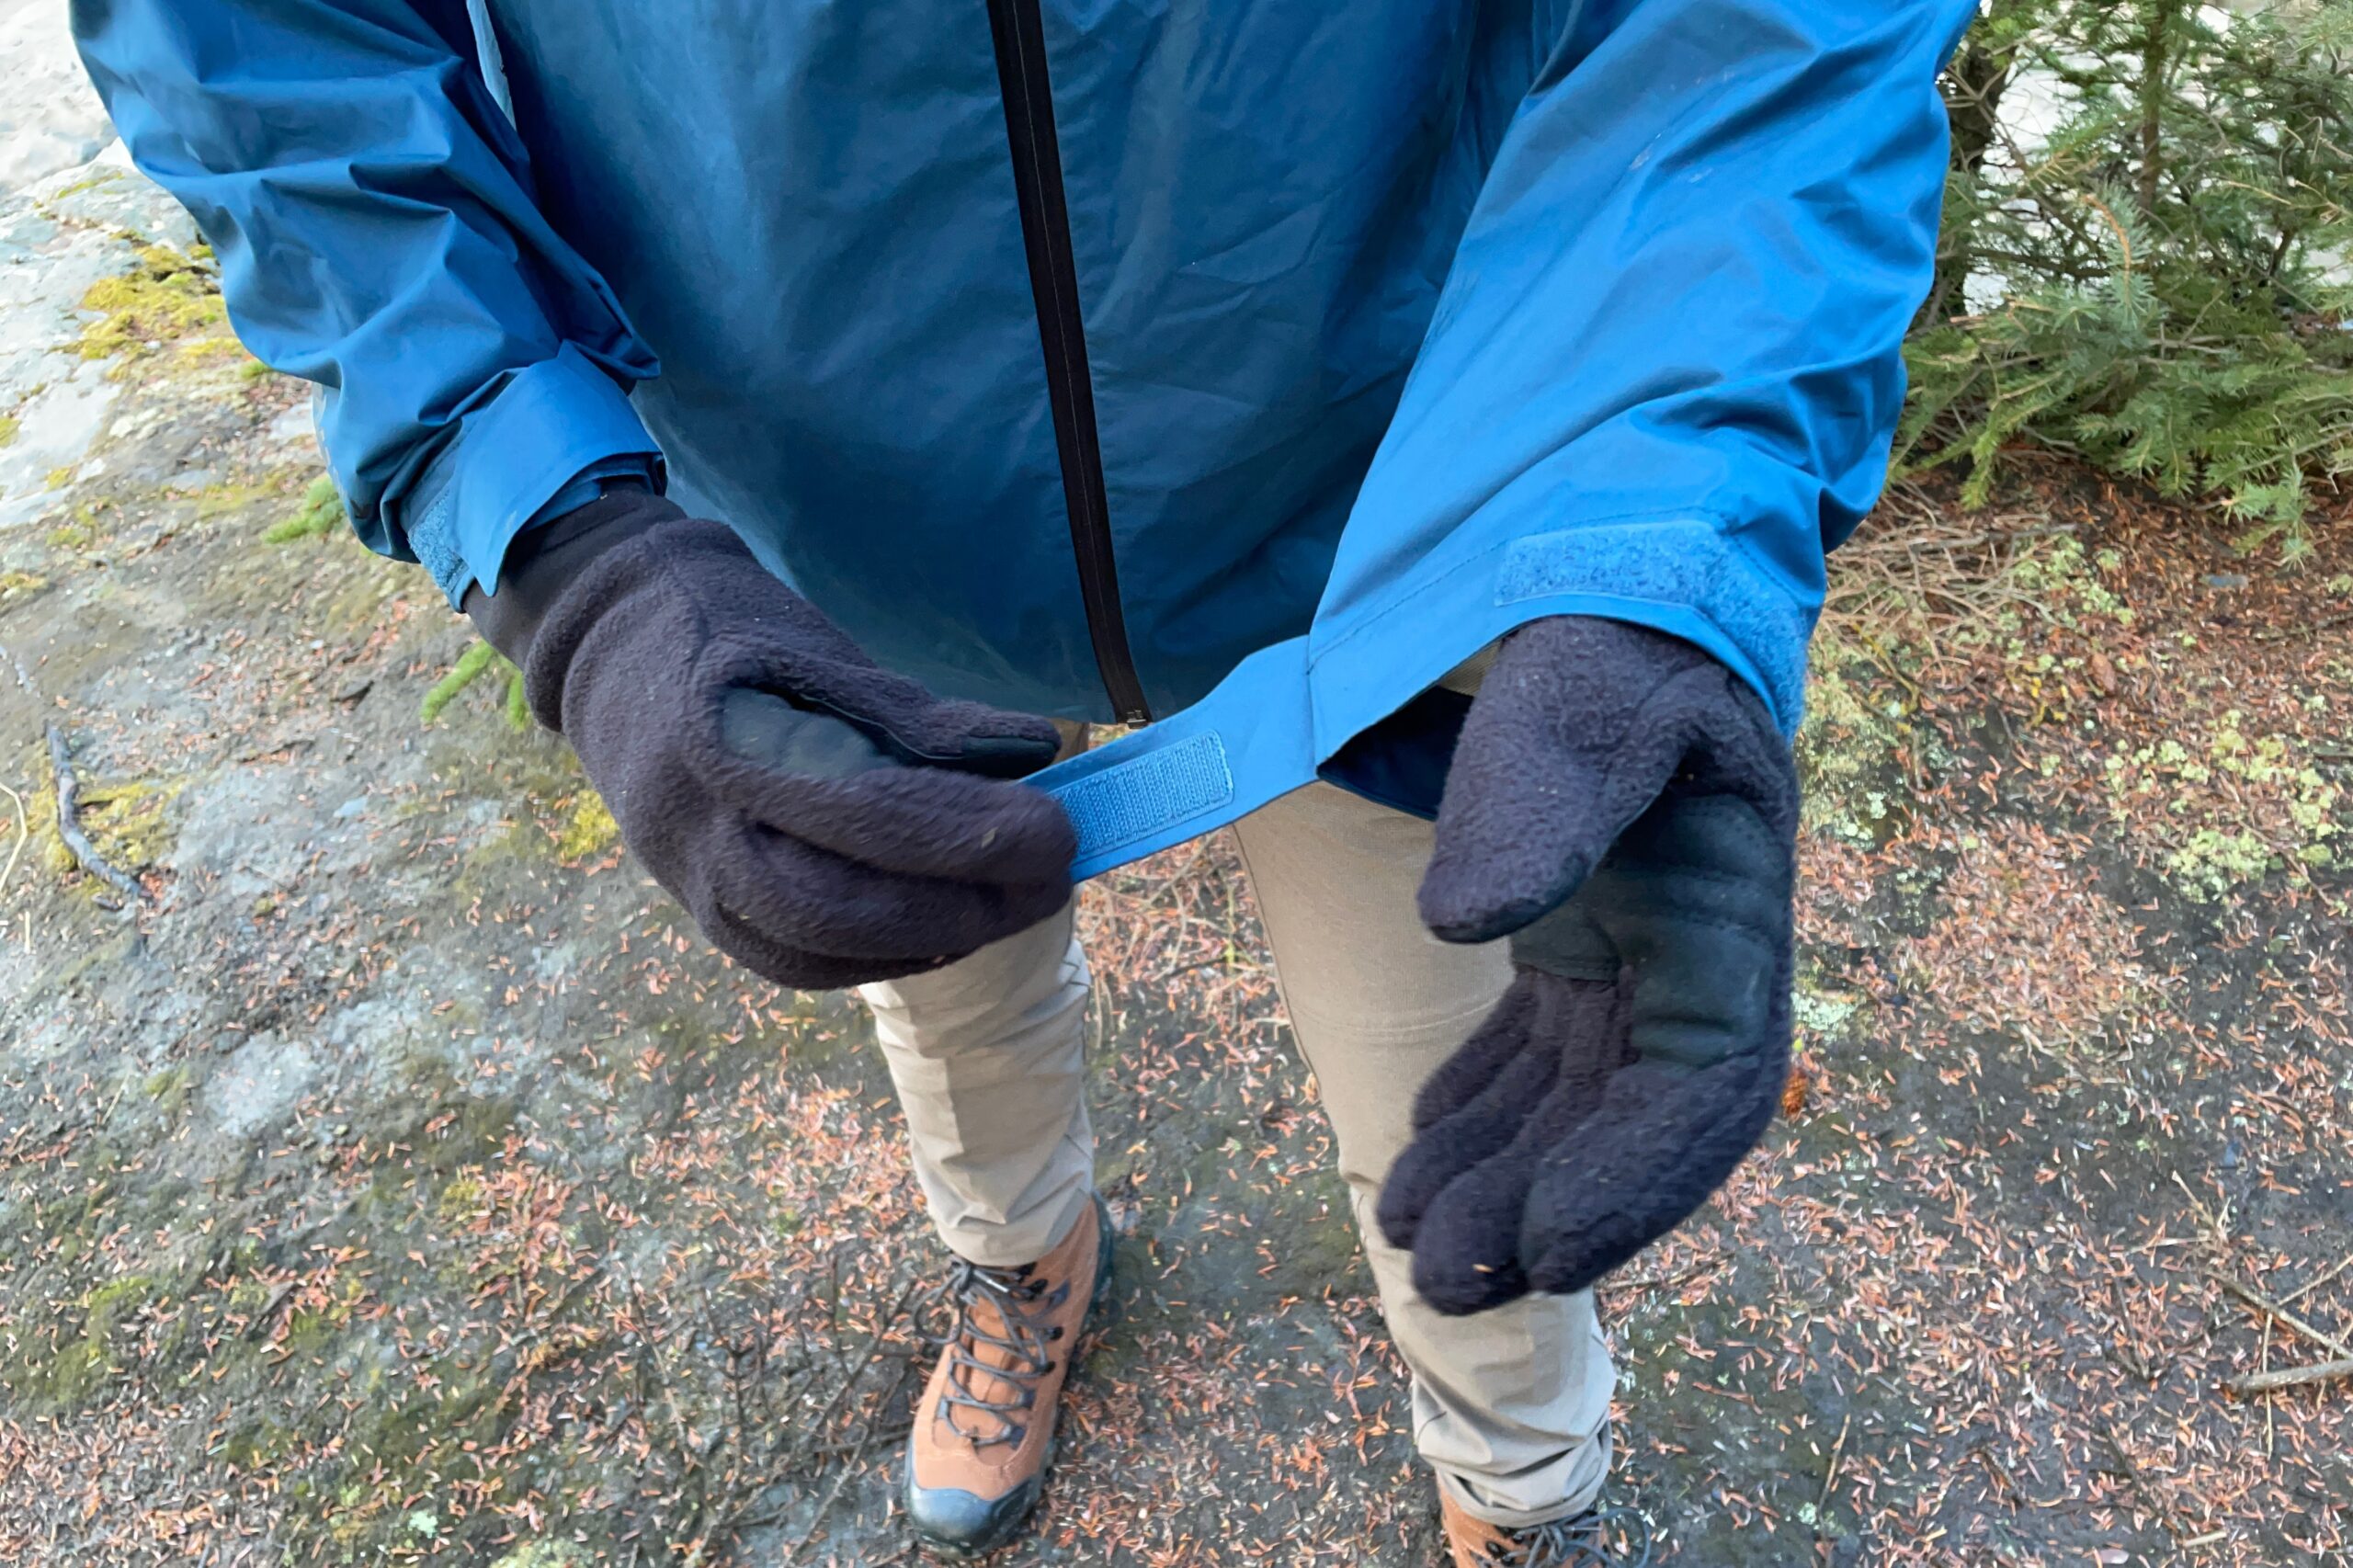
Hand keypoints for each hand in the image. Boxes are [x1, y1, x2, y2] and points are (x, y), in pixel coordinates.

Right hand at [469, 490, 1074, 989]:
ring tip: (1012, 905)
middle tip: (1051, 878)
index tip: (1058, 828)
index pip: (863, 809)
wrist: (610, 650)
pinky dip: (876, 956)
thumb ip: (914, 714)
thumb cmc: (732, 632)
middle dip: (960, 904)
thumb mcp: (818, 647)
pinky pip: (790, 961)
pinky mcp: (697, 906)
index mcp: (725, 735)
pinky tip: (945, 931)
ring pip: (813, 948)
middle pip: (837, 903)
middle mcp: (695, 820)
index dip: (971, 831)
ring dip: (928, 940)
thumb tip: (1028, 756)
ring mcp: (687, 873)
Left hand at [1375, 616, 1797, 1314]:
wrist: (1608, 583)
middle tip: (1445, 1281)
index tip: (1548, 1249)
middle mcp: (1692, 958)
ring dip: (1500, 1178)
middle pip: (1632, 1124)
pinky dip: (1483, 1108)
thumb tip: (1465, 920)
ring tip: (1409, 1243)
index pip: (1706, 1090)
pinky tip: (1419, 1153)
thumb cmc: (1611, 633)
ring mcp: (1633, 956)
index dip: (1637, 1183)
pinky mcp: (1577, 944)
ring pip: (1574, 1101)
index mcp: (1730, 918)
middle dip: (1547, 1211)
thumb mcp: (1585, 697)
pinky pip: (1538, 1053)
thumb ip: (1542, 799)